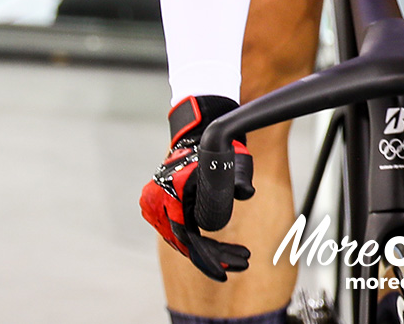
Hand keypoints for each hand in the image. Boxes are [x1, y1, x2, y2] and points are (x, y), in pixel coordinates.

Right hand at [140, 95, 254, 280]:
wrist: (198, 131)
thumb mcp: (224, 163)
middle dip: (216, 256)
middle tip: (243, 262)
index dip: (207, 259)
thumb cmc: (212, 147)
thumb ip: (235, 180)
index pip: (188, 240)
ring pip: (185, 239)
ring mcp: (158, 207)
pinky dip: (201, 241)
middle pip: (187, 243)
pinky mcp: (165, 208)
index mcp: (168, 198)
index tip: (226, 272)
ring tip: (240, 258)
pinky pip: (182, 231)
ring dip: (211, 250)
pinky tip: (221, 249)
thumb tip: (247, 193)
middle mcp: (157, 206)